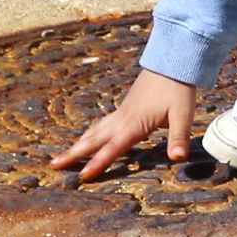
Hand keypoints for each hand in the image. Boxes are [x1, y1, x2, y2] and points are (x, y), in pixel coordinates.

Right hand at [50, 68, 195, 181]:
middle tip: (53, 165)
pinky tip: (93, 135)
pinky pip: (104, 122)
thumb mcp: (183, 114)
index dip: (98, 163)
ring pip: (97, 129)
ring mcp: (123, 111)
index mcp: (135, 124)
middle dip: (74, 153)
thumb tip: (178, 159)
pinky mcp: (126, 105)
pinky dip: (93, 132)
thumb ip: (179, 137)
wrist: (172, 60)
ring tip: (66, 154)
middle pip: (95, 139)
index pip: (113, 148)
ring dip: (81, 142)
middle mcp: (123, 118)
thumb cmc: (177, 87)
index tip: (82, 176)